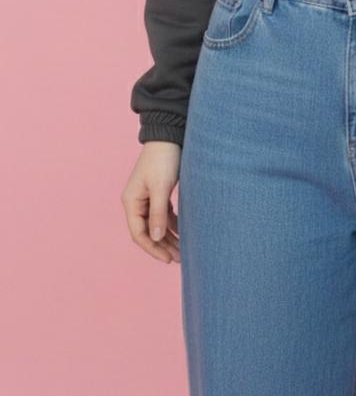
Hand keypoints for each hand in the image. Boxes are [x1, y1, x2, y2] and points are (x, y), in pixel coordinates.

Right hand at [121, 142, 181, 264]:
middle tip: (179, 258)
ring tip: (183, 250)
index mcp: (131, 201)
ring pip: (156, 225)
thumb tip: (155, 238)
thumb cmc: (163, 159)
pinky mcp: (158, 193)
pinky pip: (164, 215)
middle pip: (148, 232)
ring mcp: (147, 198)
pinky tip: (183, 233)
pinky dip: (172, 225)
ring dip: (168, 238)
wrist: (169, 136)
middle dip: (162, 246)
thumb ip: (158, 213)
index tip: (167, 259)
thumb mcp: (161, 187)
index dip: (152, 248)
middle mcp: (136, 202)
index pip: (139, 233)